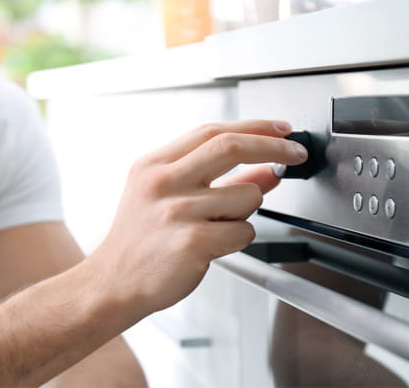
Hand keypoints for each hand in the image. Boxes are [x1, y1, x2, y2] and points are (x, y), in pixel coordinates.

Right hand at [90, 120, 308, 314]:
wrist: (113, 282)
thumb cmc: (139, 240)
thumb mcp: (167, 196)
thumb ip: (215, 178)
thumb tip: (267, 167)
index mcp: (154, 165)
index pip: (212, 131)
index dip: (254, 126)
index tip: (281, 128)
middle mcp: (163, 183)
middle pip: (230, 146)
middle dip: (273, 146)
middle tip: (295, 152)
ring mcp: (177, 211)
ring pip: (247, 196)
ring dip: (247, 211)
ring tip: (219, 224)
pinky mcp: (192, 242)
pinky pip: (243, 231)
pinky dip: (239, 238)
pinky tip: (214, 245)